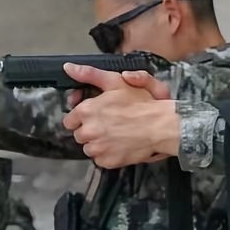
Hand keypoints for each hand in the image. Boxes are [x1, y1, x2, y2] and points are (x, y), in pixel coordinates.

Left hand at [62, 67, 176, 166]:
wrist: (160, 126)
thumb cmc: (141, 104)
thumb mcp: (115, 81)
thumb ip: (89, 74)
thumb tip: (69, 68)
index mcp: (87, 111)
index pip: (69, 121)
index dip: (81, 118)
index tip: (93, 117)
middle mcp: (88, 131)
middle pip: (79, 135)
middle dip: (90, 130)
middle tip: (108, 125)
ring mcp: (98, 148)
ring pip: (89, 148)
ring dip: (97, 144)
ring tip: (114, 135)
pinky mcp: (107, 161)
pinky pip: (100, 160)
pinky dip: (107, 155)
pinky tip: (119, 145)